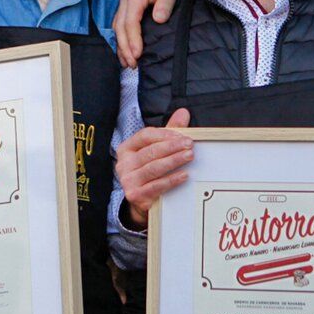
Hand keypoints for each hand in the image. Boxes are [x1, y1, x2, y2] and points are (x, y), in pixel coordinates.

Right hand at [113, 0, 186, 67]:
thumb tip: (158, 19)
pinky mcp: (128, 11)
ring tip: (128, 64)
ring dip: (121, 47)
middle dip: (125, 47)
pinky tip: (126, 55)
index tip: (137, 54)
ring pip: (117, 29)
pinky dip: (122, 42)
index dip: (133, 39)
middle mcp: (126, 0)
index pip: (130, 21)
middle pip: (120, 27)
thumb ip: (166, 3)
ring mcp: (125, 6)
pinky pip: (120, 28)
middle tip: (133, 64)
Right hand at [115, 108, 192, 227]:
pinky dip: (172, 180)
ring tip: (189, 156)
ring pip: (154, 168)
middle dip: (172, 147)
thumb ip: (169, 132)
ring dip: (174, 161)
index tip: (183, 136)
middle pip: (151, 151)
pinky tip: (184, 175)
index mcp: (127, 148)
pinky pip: (156, 186)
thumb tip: (183, 113)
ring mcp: (128, 180)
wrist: (142, 200)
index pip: (145, 136)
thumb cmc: (150, 171)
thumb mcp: (157, 150)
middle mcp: (124, 164)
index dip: (165, 135)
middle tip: (190, 145)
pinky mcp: (135, 195)